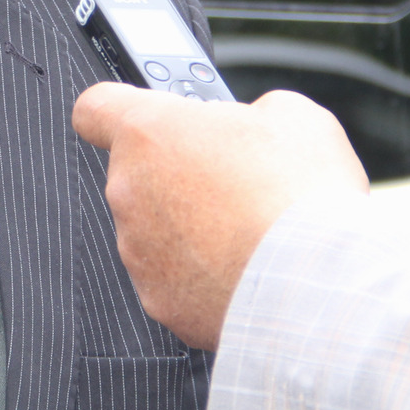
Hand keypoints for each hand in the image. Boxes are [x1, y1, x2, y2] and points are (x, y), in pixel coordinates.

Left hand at [72, 84, 368, 350]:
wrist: (314, 283)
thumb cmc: (301, 193)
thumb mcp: (289, 115)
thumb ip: (250, 112)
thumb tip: (252, 125)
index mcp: (149, 132)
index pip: (95, 108)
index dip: (117, 108)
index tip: (140, 117)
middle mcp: (129, 191)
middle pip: (140, 173)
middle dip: (181, 173)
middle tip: (233, 179)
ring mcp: (138, 251)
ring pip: (156, 229)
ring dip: (191, 226)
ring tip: (250, 230)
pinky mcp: (159, 301)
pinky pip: (174, 278)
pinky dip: (203, 275)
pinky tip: (247, 268)